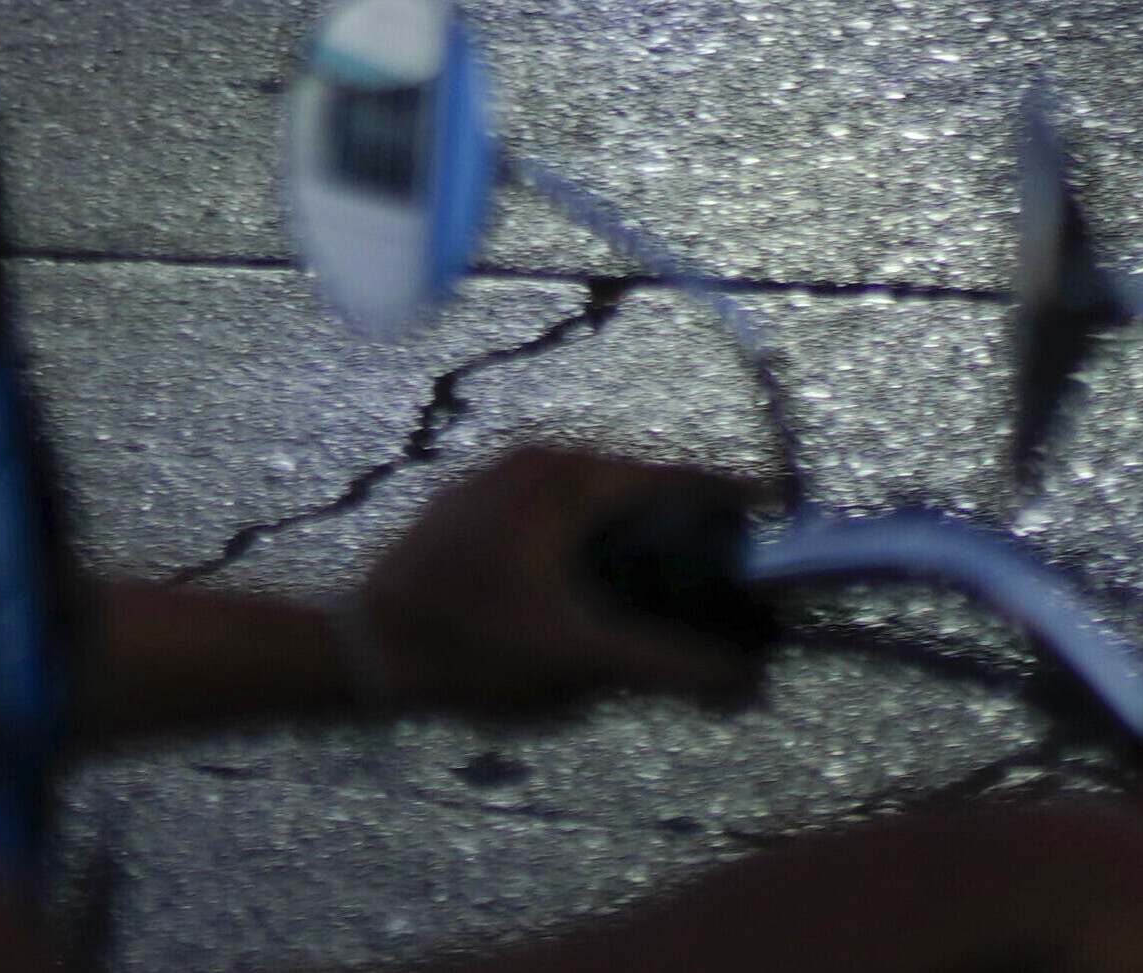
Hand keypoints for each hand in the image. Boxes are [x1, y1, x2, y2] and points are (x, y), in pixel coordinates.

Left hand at [350, 446, 763, 719]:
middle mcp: (531, 461)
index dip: (730, 498)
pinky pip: (551, 510)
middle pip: (634, 484)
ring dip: (632, 531)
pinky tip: (599, 583)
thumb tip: (751, 681)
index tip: (774, 518)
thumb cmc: (473, 646)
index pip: (673, 477)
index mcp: (565, 479)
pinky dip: (587, 536)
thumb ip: (676, 668)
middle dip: (683, 521)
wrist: (368, 646)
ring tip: (670, 578)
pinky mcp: (469, 506)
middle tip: (726, 565)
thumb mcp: (586, 660)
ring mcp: (494, 479)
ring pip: (590, 497)